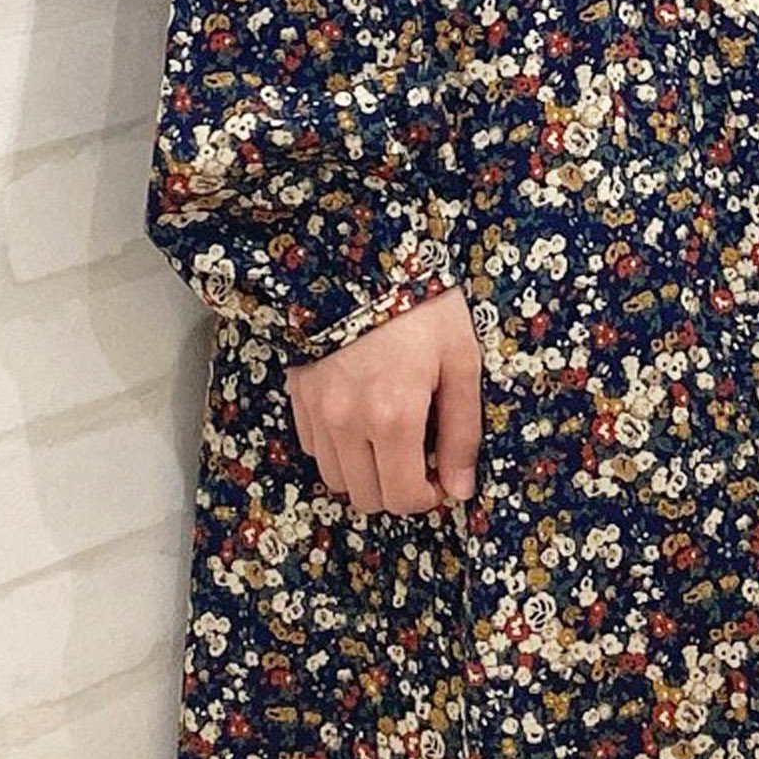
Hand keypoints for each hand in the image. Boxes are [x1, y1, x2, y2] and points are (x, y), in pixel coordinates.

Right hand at [286, 283, 483, 513]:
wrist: (361, 261)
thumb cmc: (421, 307)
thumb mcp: (460, 362)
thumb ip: (461, 432)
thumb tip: (460, 489)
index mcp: (394, 417)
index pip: (403, 496)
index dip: (427, 497)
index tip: (440, 476)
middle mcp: (348, 422)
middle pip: (367, 497)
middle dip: (397, 489)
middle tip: (417, 459)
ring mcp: (317, 411)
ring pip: (336, 479)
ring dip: (365, 473)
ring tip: (388, 441)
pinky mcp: (297, 395)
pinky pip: (314, 449)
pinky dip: (338, 450)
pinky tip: (360, 422)